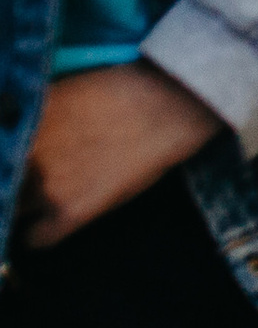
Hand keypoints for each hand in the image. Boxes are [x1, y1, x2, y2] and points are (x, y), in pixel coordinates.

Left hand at [14, 63, 220, 251]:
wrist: (170, 105)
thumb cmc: (124, 88)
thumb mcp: (61, 90)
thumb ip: (28, 114)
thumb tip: (10, 128)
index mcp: (22, 123)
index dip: (5, 158)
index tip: (12, 164)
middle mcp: (24, 155)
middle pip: (2, 181)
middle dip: (10, 181)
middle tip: (29, 180)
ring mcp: (45, 186)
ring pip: (9, 211)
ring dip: (19, 206)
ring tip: (38, 201)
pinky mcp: (70, 212)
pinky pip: (34, 240)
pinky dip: (37, 235)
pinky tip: (49, 223)